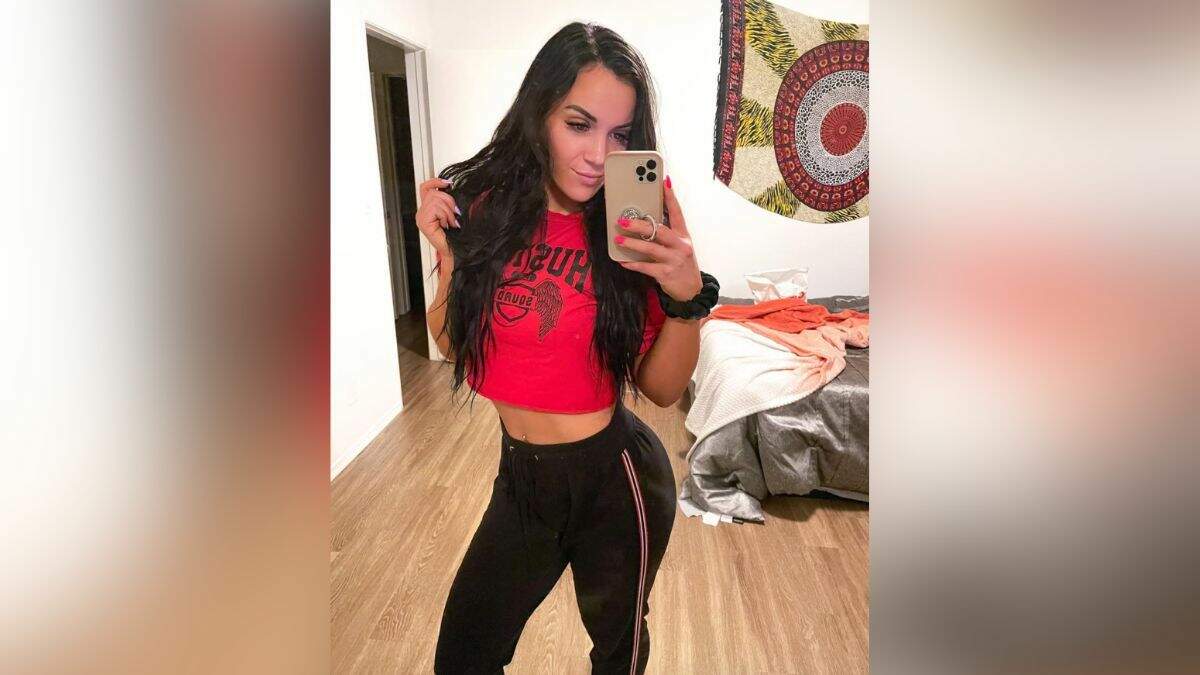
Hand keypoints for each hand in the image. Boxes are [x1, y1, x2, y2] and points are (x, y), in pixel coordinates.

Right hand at [415, 177, 459, 259]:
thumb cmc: (456, 236)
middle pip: (434, 192)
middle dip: (449, 201)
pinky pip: (435, 209)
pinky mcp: (423, 222)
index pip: (426, 188)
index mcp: (428, 208)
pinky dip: (445, 216)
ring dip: (448, 211)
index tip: (448, 183)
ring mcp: (421, 217)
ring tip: (451, 223)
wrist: (455, 251)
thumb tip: (468, 189)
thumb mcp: (457, 213)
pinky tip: (446, 225)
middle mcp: (422, 212)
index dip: (435, 181)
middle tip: (455, 215)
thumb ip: (456, 201)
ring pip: (435, 200)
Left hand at [613, 175, 702, 300]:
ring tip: (618, 239)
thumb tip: (646, 223)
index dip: (670, 197)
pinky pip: (646, 267)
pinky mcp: (666, 274)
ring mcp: (674, 260)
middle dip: (640, 224)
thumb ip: (667, 235)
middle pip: (659, 230)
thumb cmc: (681, 265)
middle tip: (623, 220)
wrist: (691, 291)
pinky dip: (633, 264)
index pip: (678, 213)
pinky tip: (623, 261)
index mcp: (684, 236)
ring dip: (632, 243)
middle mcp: (681, 246)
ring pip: (651, 248)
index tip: (663, 182)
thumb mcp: (680, 247)